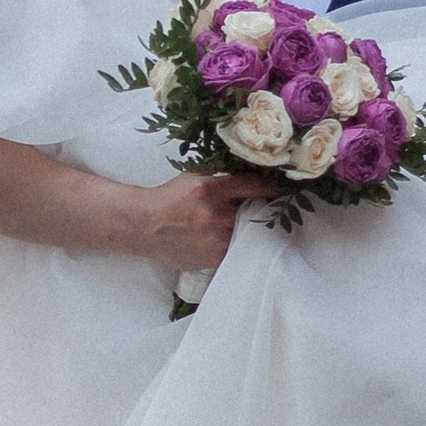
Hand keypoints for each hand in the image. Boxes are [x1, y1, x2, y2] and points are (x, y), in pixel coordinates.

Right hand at [134, 168, 273, 271]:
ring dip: (252, 229)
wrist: (145, 226)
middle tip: (273, 208)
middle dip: (264, 209)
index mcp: (209, 190)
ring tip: (255, 225)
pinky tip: (237, 240)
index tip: (280, 189)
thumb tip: (249, 167)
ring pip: (248, 233)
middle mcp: (213, 215)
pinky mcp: (211, 258)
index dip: (269, 187)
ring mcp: (213, 239)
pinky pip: (236, 251)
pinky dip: (238, 245)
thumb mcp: (193, 177)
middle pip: (254, 211)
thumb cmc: (170, 199)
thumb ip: (219, 173)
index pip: (252, 186)